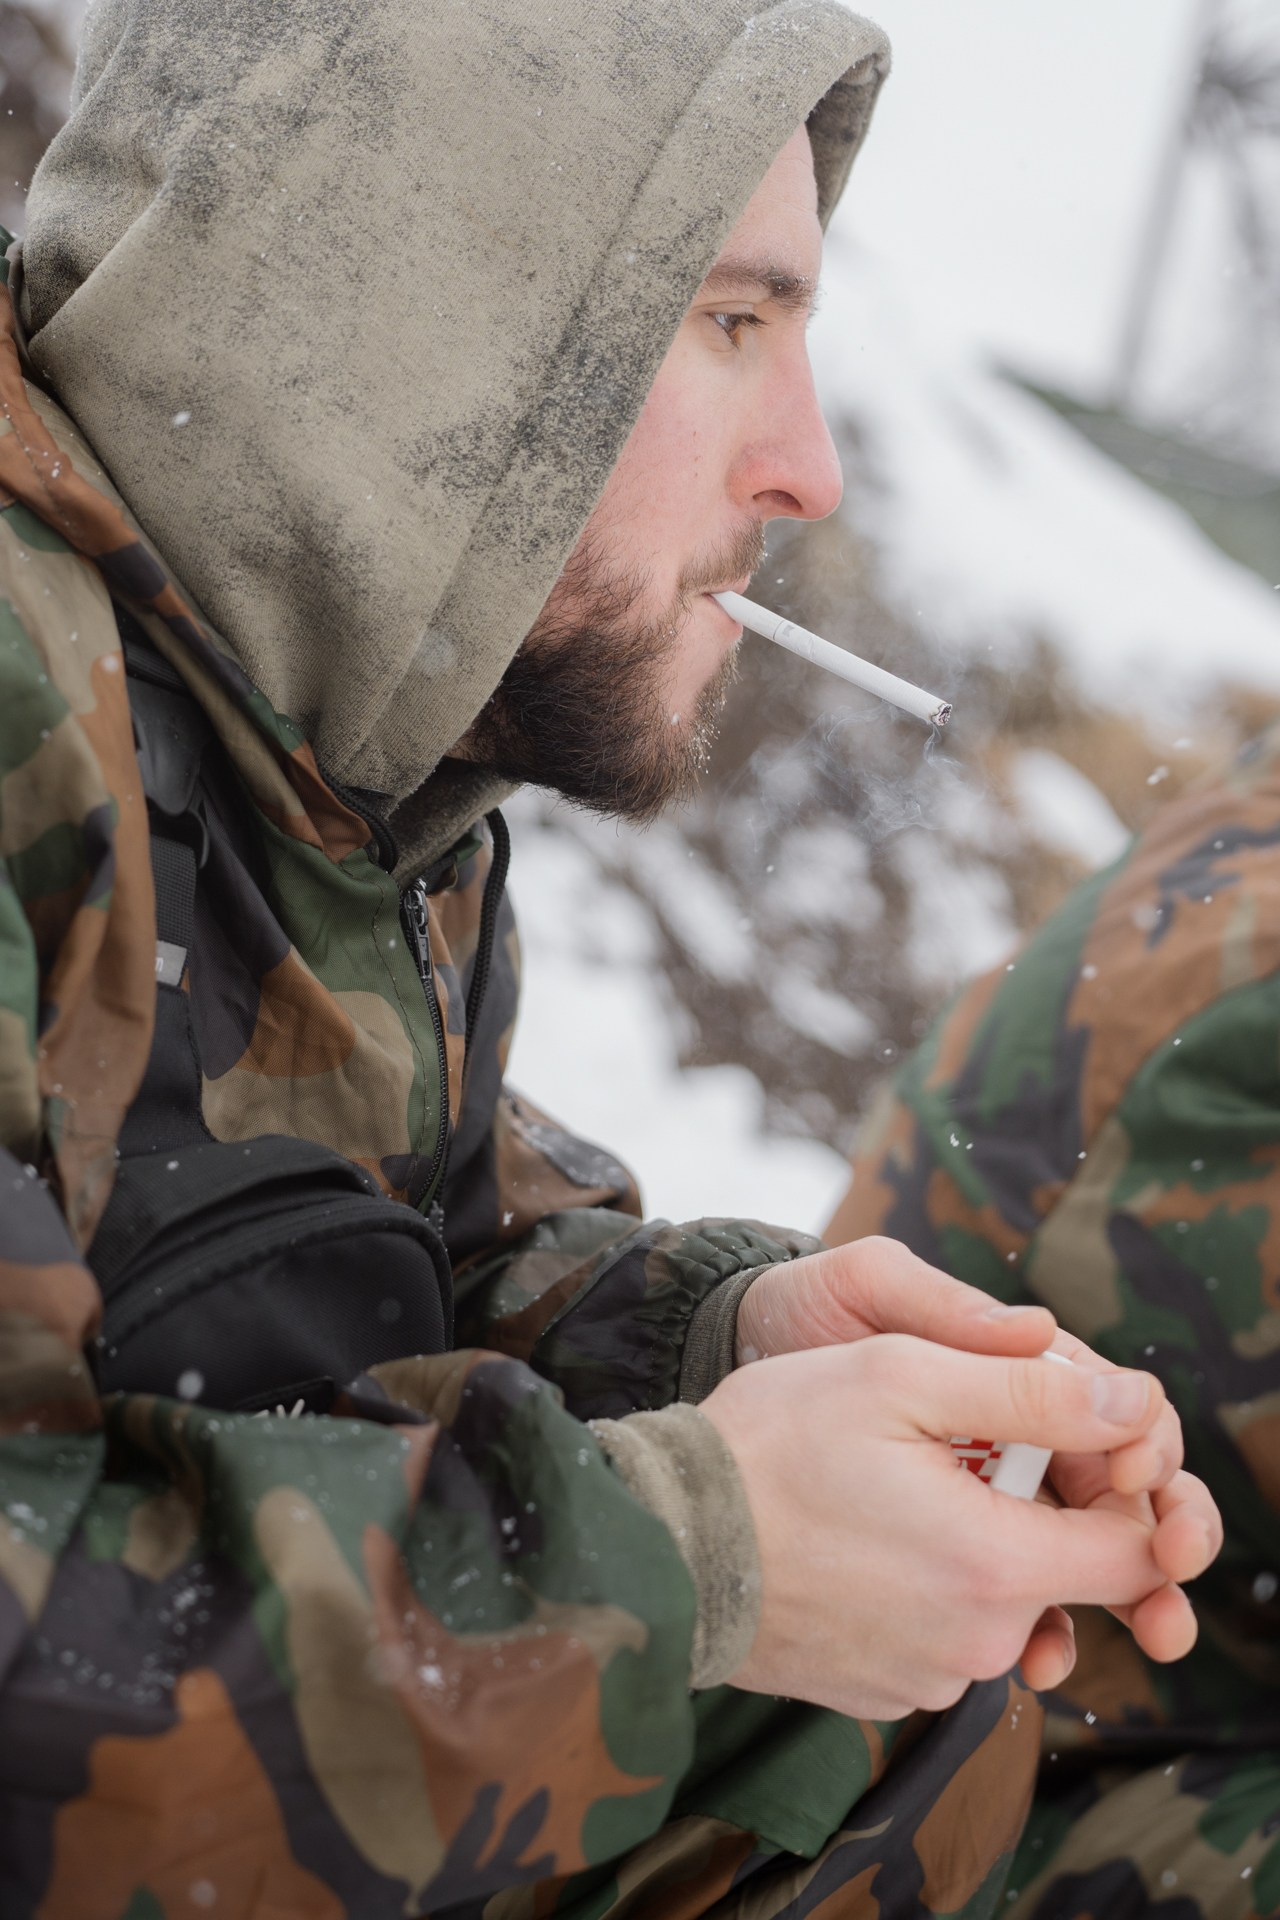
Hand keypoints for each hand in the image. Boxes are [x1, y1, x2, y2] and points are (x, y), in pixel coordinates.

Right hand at [737, 1241, 1220, 1667]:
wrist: (660, 1542)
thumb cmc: (769, 1445)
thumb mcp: (899, 1376)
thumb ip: (1030, 1392)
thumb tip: (1136, 1404)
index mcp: (994, 1566)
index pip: (1135, 1550)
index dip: (1117, 1485)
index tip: (1055, 1440)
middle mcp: (974, 1645)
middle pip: (1059, 1570)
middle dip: (1022, 1501)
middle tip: (934, 1444)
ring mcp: (925, 1678)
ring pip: (995, 1598)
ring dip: (966, 1540)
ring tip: (883, 1486)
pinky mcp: (881, 1691)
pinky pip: (939, 1630)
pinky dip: (919, 1582)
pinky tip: (856, 1536)